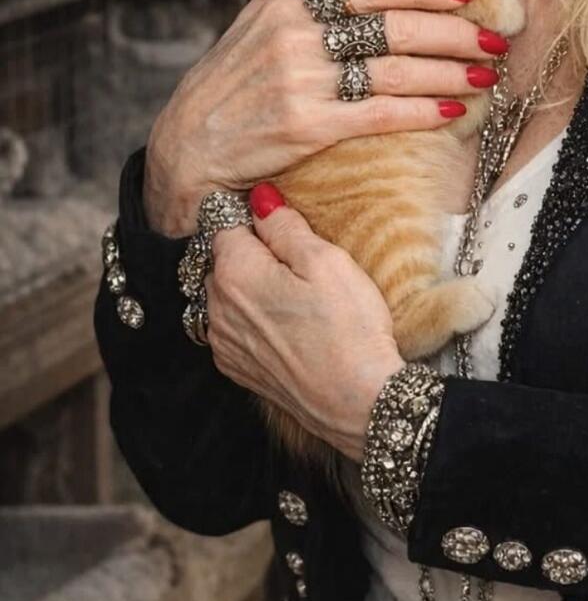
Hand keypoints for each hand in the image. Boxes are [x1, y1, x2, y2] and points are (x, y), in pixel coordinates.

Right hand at [144, 0, 511, 234]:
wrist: (187, 150)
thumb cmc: (227, 86)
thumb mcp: (249, 24)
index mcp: (290, 6)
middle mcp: (297, 38)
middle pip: (395, 26)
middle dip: (454, 30)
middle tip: (494, 35)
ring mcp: (302, 82)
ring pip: (395, 71)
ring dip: (450, 72)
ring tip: (486, 74)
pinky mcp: (307, 128)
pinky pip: (380, 114)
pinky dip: (422, 111)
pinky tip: (453, 110)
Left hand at [206, 182, 405, 462]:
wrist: (357, 401)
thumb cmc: (348, 329)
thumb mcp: (326, 261)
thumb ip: (285, 226)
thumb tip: (260, 199)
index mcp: (234, 272)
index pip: (225, 222)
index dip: (254, 216)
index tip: (282, 223)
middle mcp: (216, 307)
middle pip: (223, 259)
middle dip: (251, 252)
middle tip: (297, 260)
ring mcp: (223, 342)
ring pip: (225, 295)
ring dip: (249, 287)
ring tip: (293, 295)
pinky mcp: (237, 368)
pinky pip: (232, 328)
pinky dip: (251, 319)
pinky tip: (286, 324)